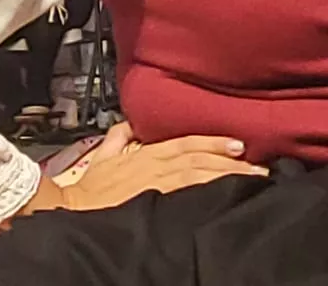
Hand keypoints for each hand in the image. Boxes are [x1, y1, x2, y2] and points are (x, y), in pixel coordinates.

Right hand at [22, 123, 266, 217]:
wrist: (75, 207)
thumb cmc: (88, 187)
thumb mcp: (101, 156)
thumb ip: (117, 138)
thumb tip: (128, 124)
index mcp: (143, 153)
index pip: (184, 143)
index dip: (212, 142)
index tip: (238, 144)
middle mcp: (153, 164)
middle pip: (198, 158)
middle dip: (229, 161)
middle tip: (257, 164)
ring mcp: (157, 182)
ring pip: (199, 173)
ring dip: (227, 174)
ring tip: (251, 177)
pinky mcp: (156, 199)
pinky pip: (189, 190)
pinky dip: (209, 188)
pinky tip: (227, 191)